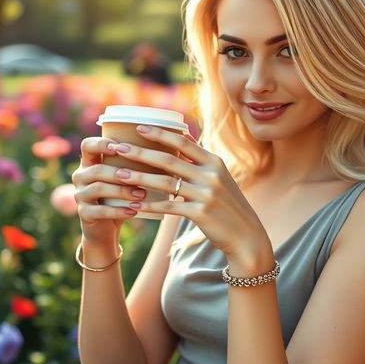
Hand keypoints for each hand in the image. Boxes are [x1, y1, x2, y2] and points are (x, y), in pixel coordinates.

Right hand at [71, 136, 148, 245]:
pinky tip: (134, 210)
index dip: (101, 144)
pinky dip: (119, 210)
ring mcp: (80, 195)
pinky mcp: (84, 214)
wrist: (106, 227)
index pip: (88, 145)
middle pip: (97, 169)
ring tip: (142, 194)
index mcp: (89, 163)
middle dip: (120, 173)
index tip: (120, 146)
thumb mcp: (126, 179)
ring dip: (122, 191)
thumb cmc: (121, 197)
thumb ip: (137, 164)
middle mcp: (80, 176)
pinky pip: (100, 210)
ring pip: (98, 188)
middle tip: (142, 177)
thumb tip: (171, 149)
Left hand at [106, 125, 271, 261]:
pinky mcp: (200, 213)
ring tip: (119, 174)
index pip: (183, 141)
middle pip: (169, 159)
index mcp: (214, 162)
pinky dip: (149, 205)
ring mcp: (206, 194)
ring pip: (165, 182)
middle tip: (118, 147)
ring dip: (139, 177)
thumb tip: (183, 138)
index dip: (159, 133)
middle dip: (140, 152)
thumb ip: (200, 161)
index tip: (138, 127)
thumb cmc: (228, 206)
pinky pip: (168, 206)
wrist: (246, 236)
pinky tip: (133, 204)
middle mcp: (211, 175)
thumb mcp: (220, 178)